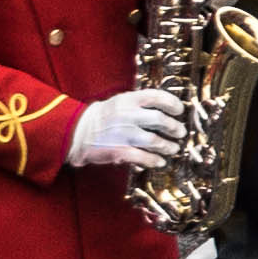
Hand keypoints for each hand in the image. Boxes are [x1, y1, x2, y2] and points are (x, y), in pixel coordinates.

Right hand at [67, 87, 199, 175]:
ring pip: (154, 140)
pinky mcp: (119, 150)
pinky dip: (154, 160)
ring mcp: (123, 134)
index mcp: (128, 100)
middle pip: (159, 119)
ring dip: (168, 145)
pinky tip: (160, 162)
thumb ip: (139, 103)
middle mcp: (127, 115)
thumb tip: (165, 107)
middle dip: (174, 127)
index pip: (157, 96)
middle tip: (181, 132)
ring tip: (174, 148)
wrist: (77, 132)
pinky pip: (143, 157)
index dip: (172, 103)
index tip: (180, 110)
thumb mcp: (119, 101)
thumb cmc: (102, 117)